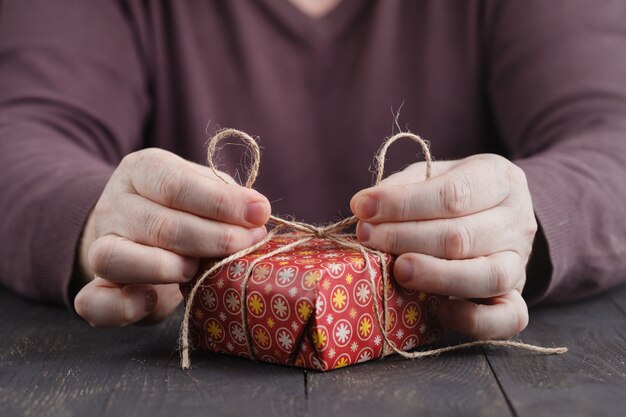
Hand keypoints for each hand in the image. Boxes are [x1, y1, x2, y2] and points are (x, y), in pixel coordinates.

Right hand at [74, 148, 270, 326]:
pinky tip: (151, 301)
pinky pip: (93, 302)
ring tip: (197, 270)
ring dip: (164, 267)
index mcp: (141, 171)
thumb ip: (225, 197)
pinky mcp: (94, 288)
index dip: (221, 202)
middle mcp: (114, 205)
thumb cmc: (181, 206)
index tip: (259, 214)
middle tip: (246, 244)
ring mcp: (99, 246)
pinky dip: (122, 306)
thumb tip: (257, 212)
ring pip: (115, 258)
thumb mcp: (202, 187)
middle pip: (159, 224)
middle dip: (211, 238)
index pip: (176, 183)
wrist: (133, 229)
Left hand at [350, 154, 535, 339]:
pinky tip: (439, 311)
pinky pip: (509, 318)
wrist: (497, 216)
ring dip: (436, 276)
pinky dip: (473, 319)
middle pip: (462, 235)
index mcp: (499, 179)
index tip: (363, 207)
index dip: (404, 203)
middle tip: (367, 238)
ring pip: (487, 276)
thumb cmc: (454, 193)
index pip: (454, 193)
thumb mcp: (432, 175)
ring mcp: (520, 263)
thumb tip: (366, 207)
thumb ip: (404, 186)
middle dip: (406, 238)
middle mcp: (517, 221)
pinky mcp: (516, 298)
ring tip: (398, 271)